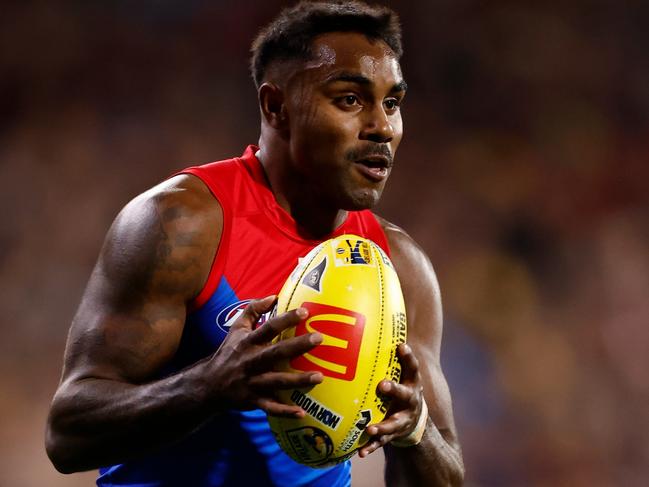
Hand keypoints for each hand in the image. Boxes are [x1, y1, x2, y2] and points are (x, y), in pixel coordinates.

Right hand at [207, 295, 323, 416]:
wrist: (208, 385)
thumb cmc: (229, 353)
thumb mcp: (236, 329)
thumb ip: (253, 310)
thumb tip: (273, 296)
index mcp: (248, 342)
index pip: (268, 328)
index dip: (285, 319)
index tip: (304, 312)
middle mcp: (251, 361)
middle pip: (276, 352)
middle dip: (298, 346)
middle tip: (319, 338)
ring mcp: (252, 382)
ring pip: (277, 381)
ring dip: (298, 380)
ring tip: (320, 376)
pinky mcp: (252, 400)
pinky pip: (270, 407)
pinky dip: (284, 411)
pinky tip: (301, 412)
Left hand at [358, 343, 423, 456]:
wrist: (415, 420)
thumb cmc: (401, 387)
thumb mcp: (401, 372)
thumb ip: (389, 355)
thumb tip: (370, 325)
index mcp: (411, 383)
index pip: (412, 367)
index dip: (408, 357)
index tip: (401, 346)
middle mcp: (410, 401)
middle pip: (404, 394)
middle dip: (394, 390)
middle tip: (382, 385)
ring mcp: (402, 419)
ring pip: (393, 423)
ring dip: (382, 426)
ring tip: (370, 428)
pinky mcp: (393, 434)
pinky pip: (381, 442)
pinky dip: (371, 447)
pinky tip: (360, 453)